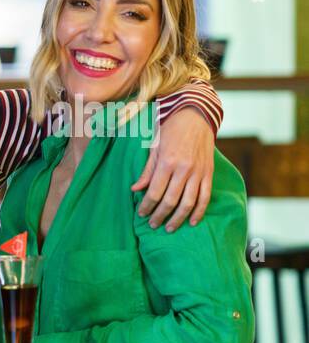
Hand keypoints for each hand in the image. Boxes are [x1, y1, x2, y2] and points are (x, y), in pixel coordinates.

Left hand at [131, 107, 214, 231]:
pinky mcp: (209, 172)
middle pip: (170, 201)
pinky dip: (199, 211)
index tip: (141, 214)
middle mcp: (184, 169)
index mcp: (167, 162)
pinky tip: (193, 222)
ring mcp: (199, 172)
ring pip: (189, 202)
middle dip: (160, 216)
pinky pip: (205, 196)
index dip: (146, 206)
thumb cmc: (170, 129)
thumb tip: (135, 190)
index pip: (154, 193)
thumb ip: (146, 170)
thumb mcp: (153, 146)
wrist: (196, 114)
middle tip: (152, 224)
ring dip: (178, 218)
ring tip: (169, 228)